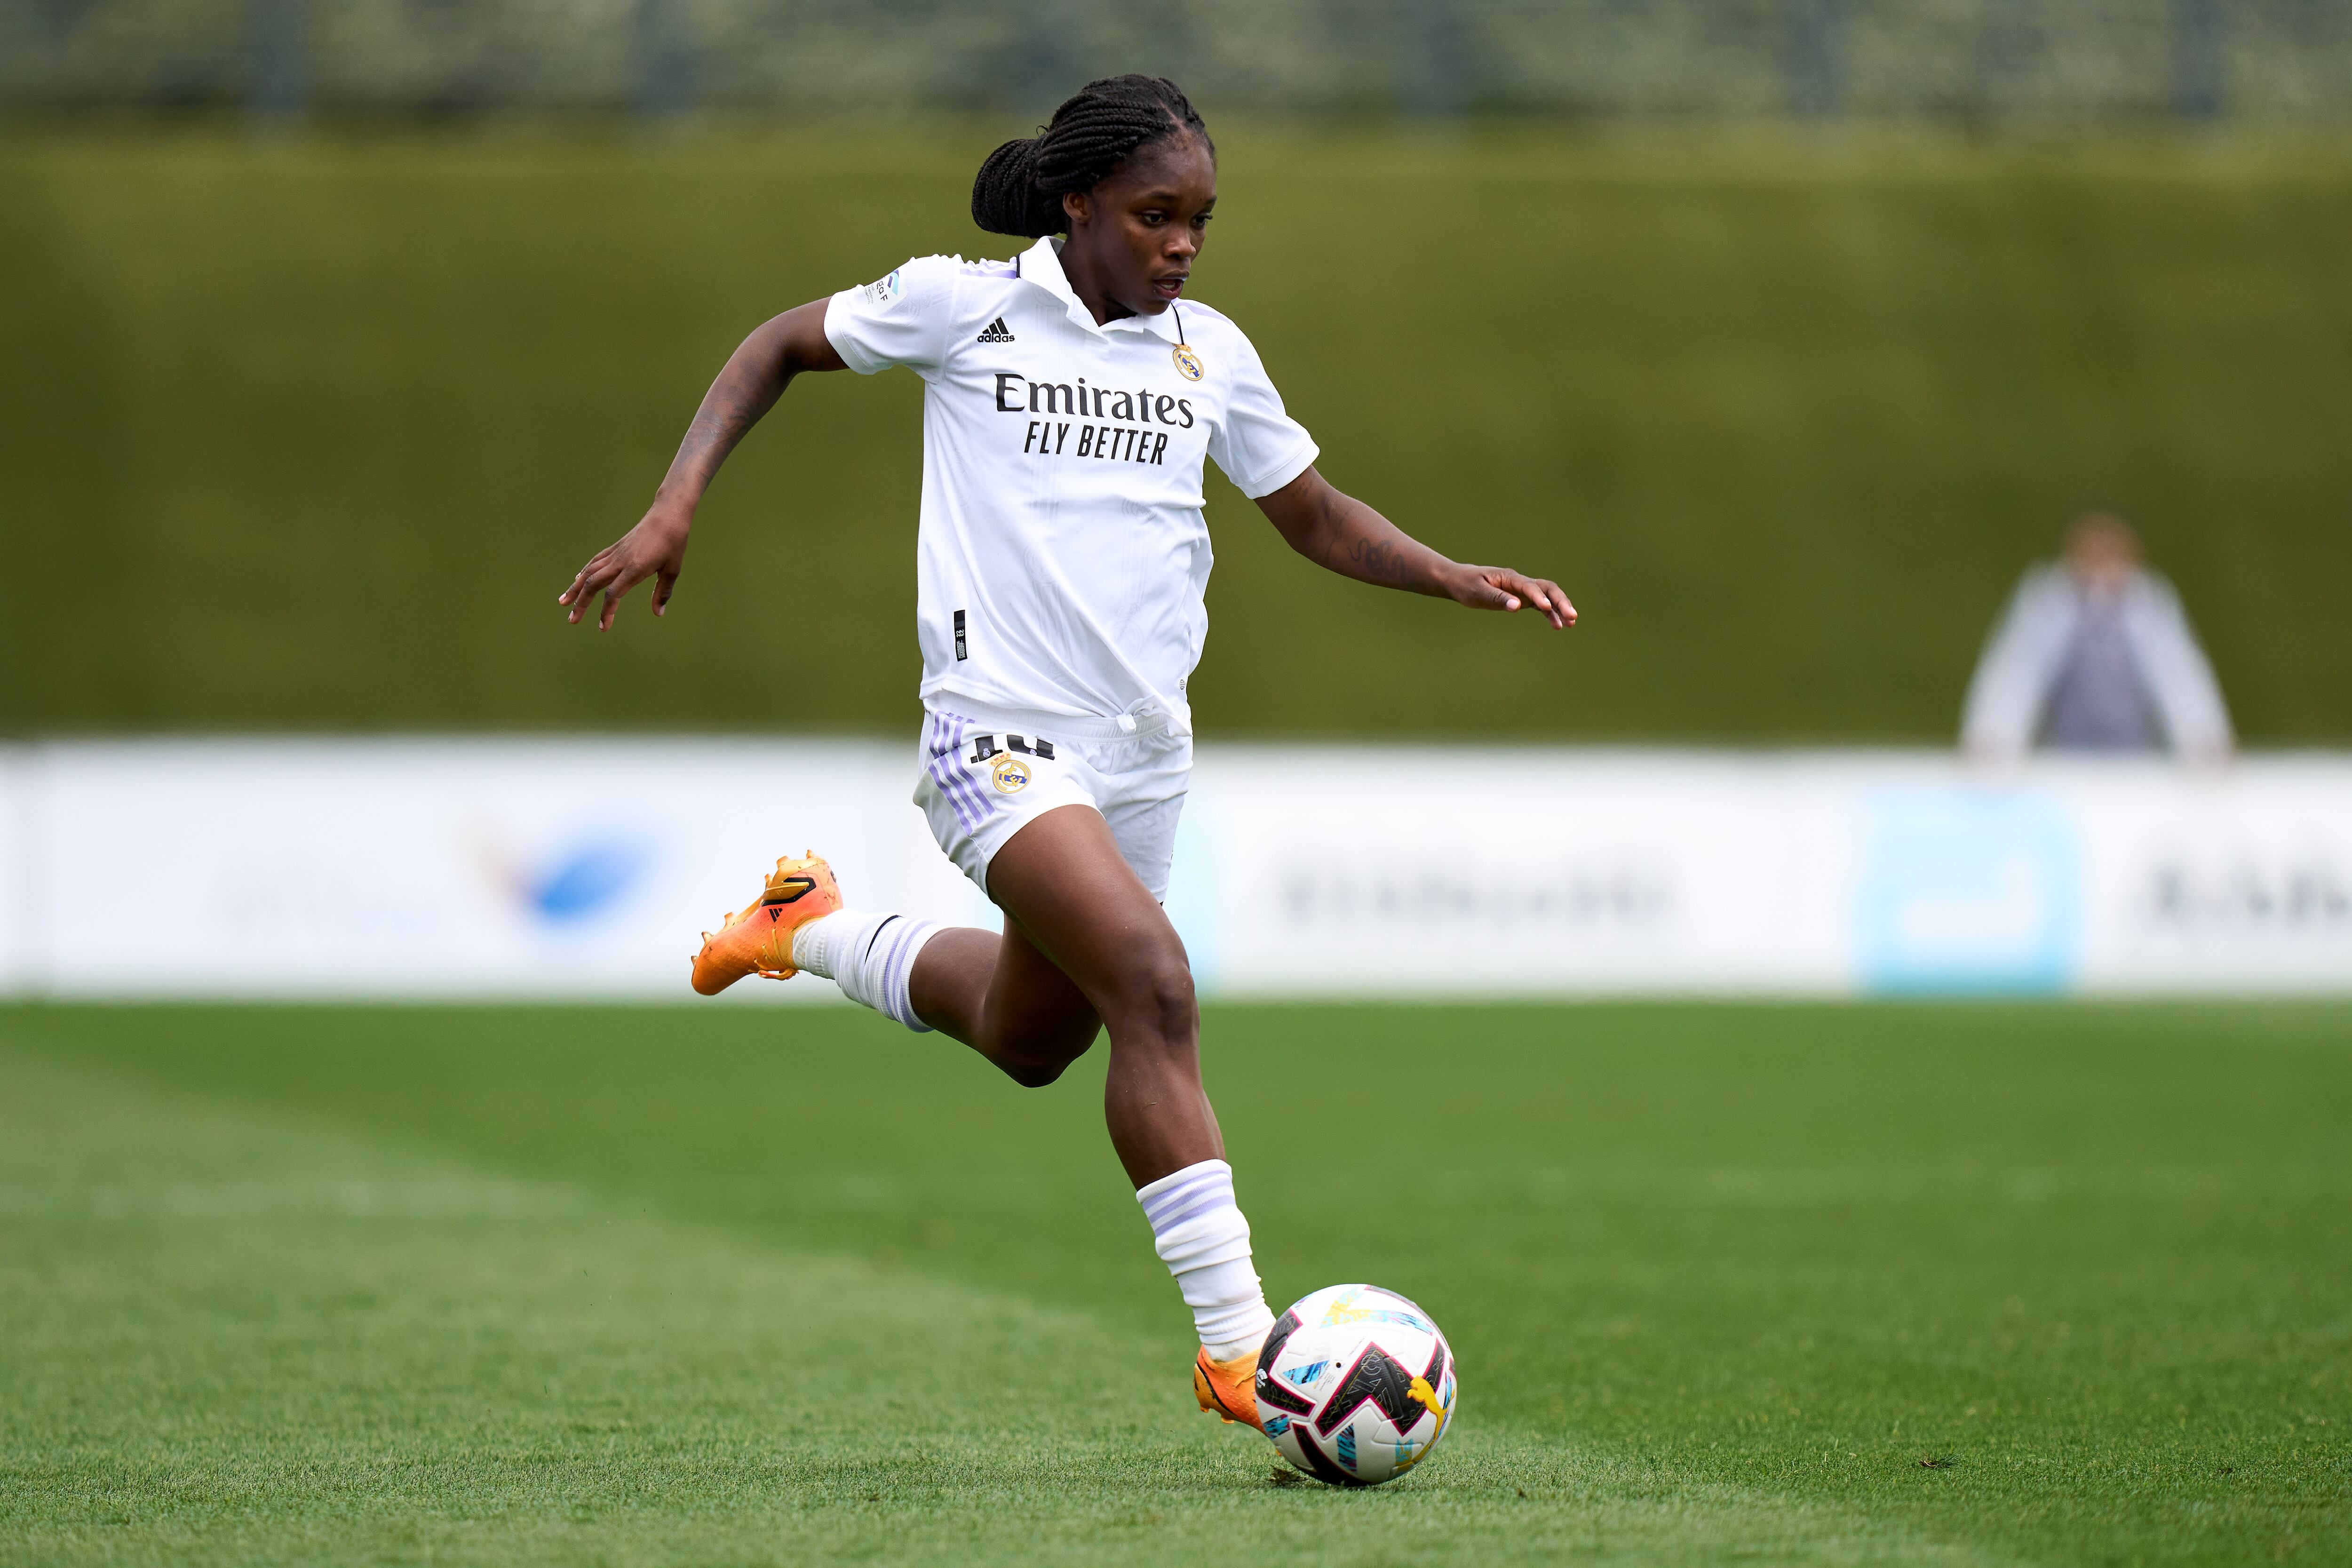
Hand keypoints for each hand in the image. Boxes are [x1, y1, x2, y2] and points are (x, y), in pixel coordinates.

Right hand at [558, 501, 691, 630]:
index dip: (605, 612)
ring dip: (575, 588)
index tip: (603, 627)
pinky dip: (584, 572)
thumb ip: (663, 592)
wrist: (667, 515)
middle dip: (581, 603)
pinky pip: (595, 561)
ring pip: (589, 572)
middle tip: (572, 620)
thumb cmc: (673, 543)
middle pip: (593, 584)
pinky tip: (577, 580)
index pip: (613, 594)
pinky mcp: (615, 548)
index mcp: (634, 569)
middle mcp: (620, 561)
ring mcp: (616, 553)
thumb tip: (658, 613)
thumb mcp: (672, 569)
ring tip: (563, 602)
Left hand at [1445, 565, 1575, 628]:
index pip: (1529, 586)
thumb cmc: (1466, 585)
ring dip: (1560, 608)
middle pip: (1546, 588)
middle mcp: (1520, 582)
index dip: (1538, 596)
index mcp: (1509, 578)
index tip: (1545, 608)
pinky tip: (1559, 626)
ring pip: (1547, 596)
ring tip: (1571, 623)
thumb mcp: (1477, 592)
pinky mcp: (1522, 599)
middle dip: (1560, 601)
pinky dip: (1550, 614)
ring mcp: (1523, 591)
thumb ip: (1497, 598)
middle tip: (1572, 616)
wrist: (1460, 581)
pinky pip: (1540, 606)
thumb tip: (1517, 607)